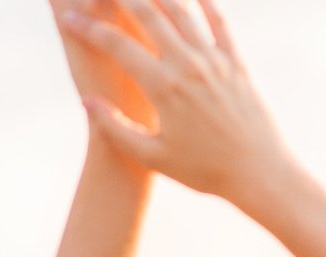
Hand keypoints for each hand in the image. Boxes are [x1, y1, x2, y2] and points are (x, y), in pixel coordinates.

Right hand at [64, 0, 297, 209]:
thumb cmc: (202, 170)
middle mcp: (188, 65)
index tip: (68, 19)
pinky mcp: (236, 61)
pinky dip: (204, 3)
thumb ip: (116, 128)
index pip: (117, 47)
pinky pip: (218, 21)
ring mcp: (214, 59)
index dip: (89, 29)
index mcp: (163, 88)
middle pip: (149, 15)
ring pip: (182, 11)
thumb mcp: (152, 156)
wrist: (257, 171)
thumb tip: (87, 102)